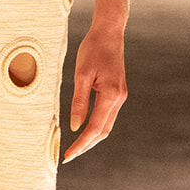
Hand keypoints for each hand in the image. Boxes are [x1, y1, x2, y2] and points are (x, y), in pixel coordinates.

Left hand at [64, 20, 126, 161]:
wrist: (109, 32)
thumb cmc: (93, 49)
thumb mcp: (81, 75)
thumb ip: (79, 102)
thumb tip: (75, 126)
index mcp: (111, 95)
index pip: (94, 128)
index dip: (81, 144)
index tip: (68, 155)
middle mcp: (119, 99)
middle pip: (103, 131)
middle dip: (87, 145)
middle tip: (69, 156)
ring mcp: (120, 96)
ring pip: (107, 125)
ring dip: (92, 138)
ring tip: (76, 147)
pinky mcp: (117, 92)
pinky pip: (107, 115)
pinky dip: (96, 126)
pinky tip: (85, 130)